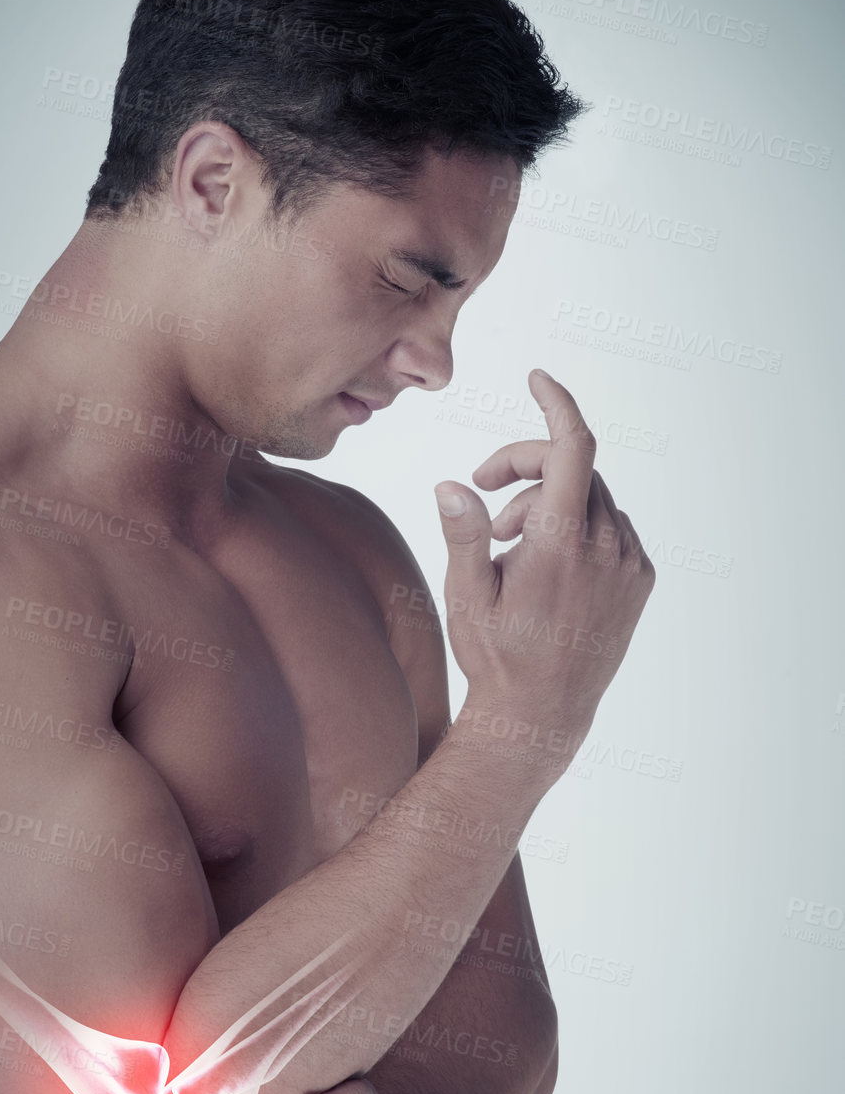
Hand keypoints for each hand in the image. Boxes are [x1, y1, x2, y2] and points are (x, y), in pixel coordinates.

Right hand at [433, 369, 654, 754]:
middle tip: (485, 492)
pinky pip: (611, 525)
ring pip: (591, 496)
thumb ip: (464, 534)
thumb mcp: (467, 596)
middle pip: (572, 468)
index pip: (571, 447)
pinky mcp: (640, 580)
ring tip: (511, 546)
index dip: (556, 404)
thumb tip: (453, 485)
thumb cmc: (496, 657)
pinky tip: (547, 562)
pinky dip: (578, 523)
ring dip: (549, 501)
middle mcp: (604, 549)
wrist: (543, 714)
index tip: (537, 379)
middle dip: (526, 467)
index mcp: (559, 545)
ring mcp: (629, 564)